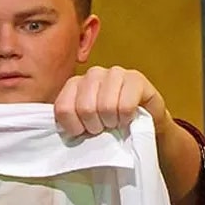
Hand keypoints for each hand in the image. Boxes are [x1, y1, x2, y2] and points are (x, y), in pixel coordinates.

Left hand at [53, 65, 168, 137]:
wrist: (143, 123)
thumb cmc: (109, 124)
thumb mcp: (83, 125)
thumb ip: (69, 123)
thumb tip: (61, 131)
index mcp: (74, 84)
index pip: (63, 108)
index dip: (74, 127)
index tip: (84, 130)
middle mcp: (92, 74)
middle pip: (85, 108)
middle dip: (95, 126)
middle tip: (104, 127)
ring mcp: (114, 73)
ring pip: (105, 106)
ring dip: (112, 122)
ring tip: (116, 122)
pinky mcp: (135, 78)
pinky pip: (125, 106)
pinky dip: (126, 119)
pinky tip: (128, 118)